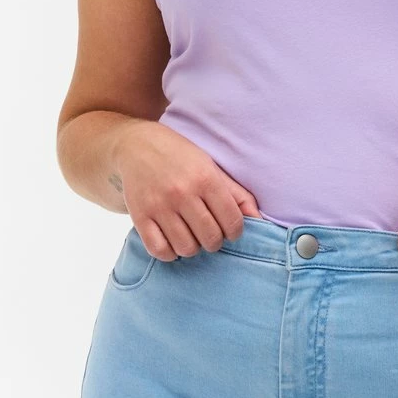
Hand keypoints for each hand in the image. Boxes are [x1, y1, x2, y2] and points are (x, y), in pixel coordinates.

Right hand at [114, 121, 263, 260]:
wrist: (138, 145)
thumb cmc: (181, 156)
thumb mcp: (211, 167)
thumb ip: (236, 194)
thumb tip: (259, 219)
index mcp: (206, 178)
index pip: (232, 221)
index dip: (235, 232)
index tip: (230, 230)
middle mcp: (183, 192)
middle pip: (210, 238)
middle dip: (215, 241)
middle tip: (210, 233)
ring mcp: (160, 206)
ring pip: (186, 248)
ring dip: (192, 247)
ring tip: (191, 234)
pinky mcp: (140, 216)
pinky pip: (159, 250)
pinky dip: (169, 252)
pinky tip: (173, 240)